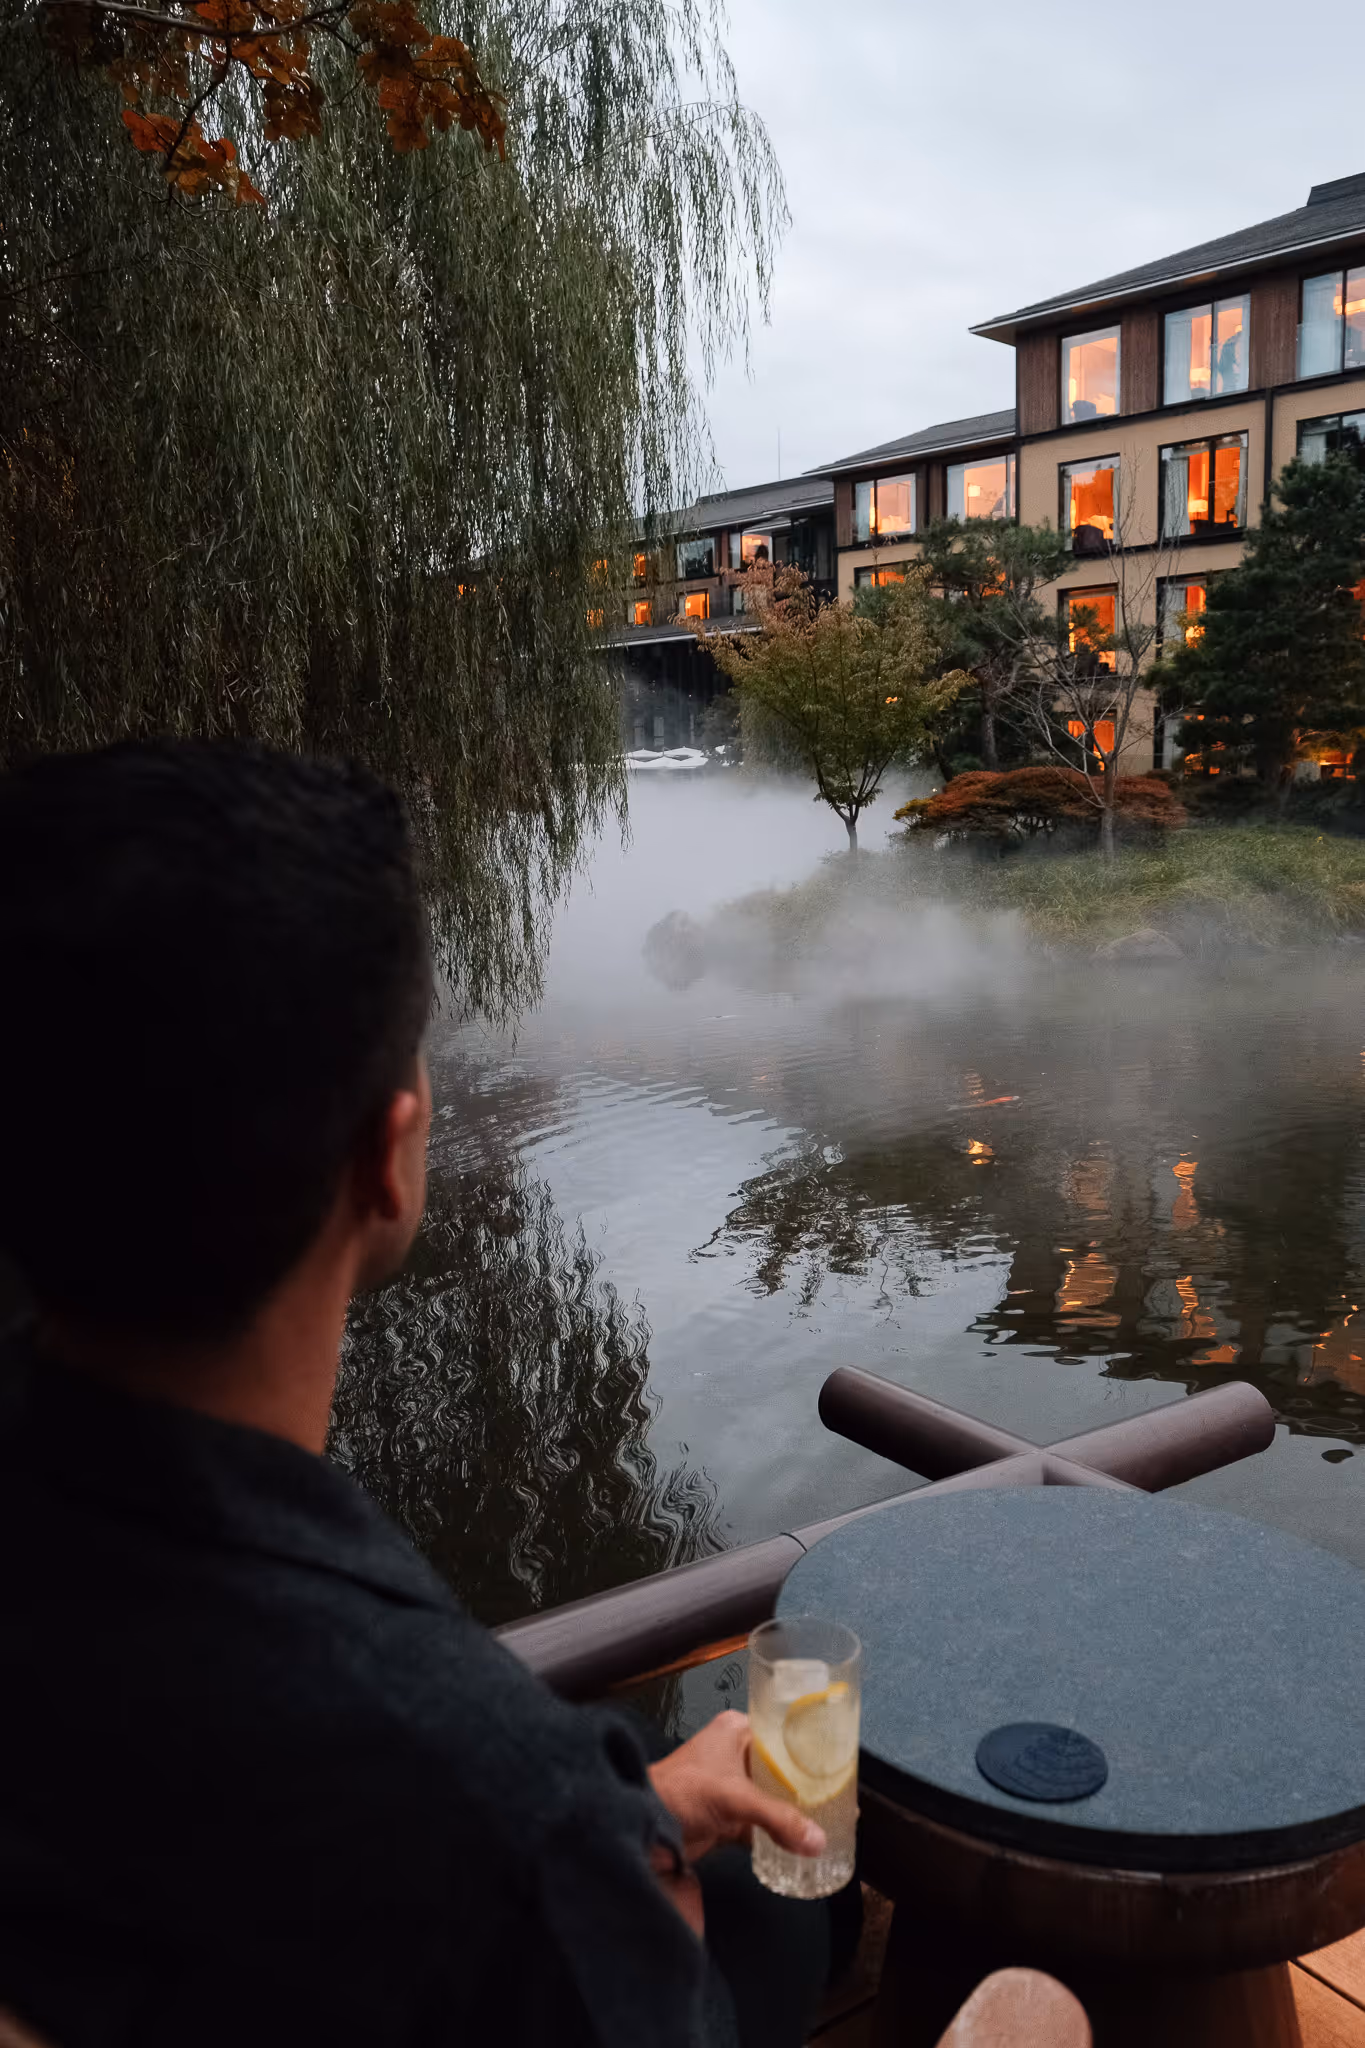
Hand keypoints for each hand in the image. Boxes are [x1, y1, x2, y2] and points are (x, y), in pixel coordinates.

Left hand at [648, 1709, 827, 1865]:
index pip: (783, 1733)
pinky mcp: (727, 1816)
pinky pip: (761, 1823)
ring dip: (794, 1813)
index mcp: (736, 1731)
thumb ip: (778, 1820)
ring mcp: (732, 1786)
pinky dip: (778, 1835)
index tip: (838, 1765)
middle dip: (807, 1788)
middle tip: (840, 1801)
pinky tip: (801, 1845)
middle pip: (782, 1769)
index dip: (810, 1749)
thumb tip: (818, 1841)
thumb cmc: (681, 1793)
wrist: (643, 1827)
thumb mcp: (734, 1799)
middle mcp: (736, 1753)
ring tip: (828, 1824)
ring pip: (773, 1798)